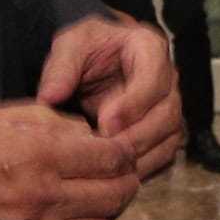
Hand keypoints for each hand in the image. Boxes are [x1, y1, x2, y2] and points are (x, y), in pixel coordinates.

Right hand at [0, 101, 140, 219]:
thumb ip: (48, 122)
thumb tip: (87, 134)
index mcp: (39, 153)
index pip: (113, 158)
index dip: (122, 154)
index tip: (117, 153)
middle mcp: (42, 198)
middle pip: (115, 198)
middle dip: (120, 185)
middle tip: (110, 177)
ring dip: (96, 215)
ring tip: (79, 201)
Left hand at [36, 13, 180, 177]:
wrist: (98, 62)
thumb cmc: (87, 50)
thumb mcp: (70, 46)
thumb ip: (60, 67)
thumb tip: (50, 97)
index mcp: (148, 48)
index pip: (152, 79)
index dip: (132, 104)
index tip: (105, 123)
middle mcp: (167, 78)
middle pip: (167, 113)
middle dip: (138, 135)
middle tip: (108, 152)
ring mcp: (169, 106)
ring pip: (169, 136)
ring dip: (142, 154)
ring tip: (110, 165)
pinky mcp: (165, 130)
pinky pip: (165, 153)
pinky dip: (146, 165)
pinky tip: (118, 173)